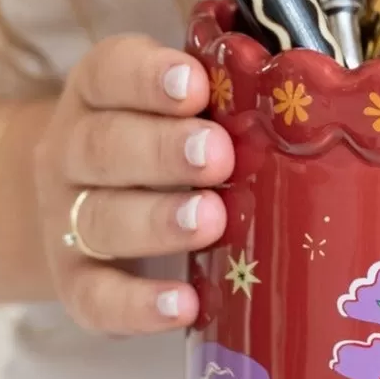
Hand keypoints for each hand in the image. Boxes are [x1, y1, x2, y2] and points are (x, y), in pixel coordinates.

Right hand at [33, 33, 230, 333]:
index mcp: (99, 93)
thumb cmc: (160, 142)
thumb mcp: (177, 107)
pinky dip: (138, 305)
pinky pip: (97, 296)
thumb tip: (311, 82)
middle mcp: (72, 151)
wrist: (84, 205)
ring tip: (210, 222)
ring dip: (157, 221)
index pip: (110, 72)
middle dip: (163, 151)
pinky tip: (185, 304)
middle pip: (104, 147)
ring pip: (101, 220)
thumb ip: (224, 94)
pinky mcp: (75, 281)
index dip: (148, 77)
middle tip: (218, 157)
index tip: (194, 86)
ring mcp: (68, 219)